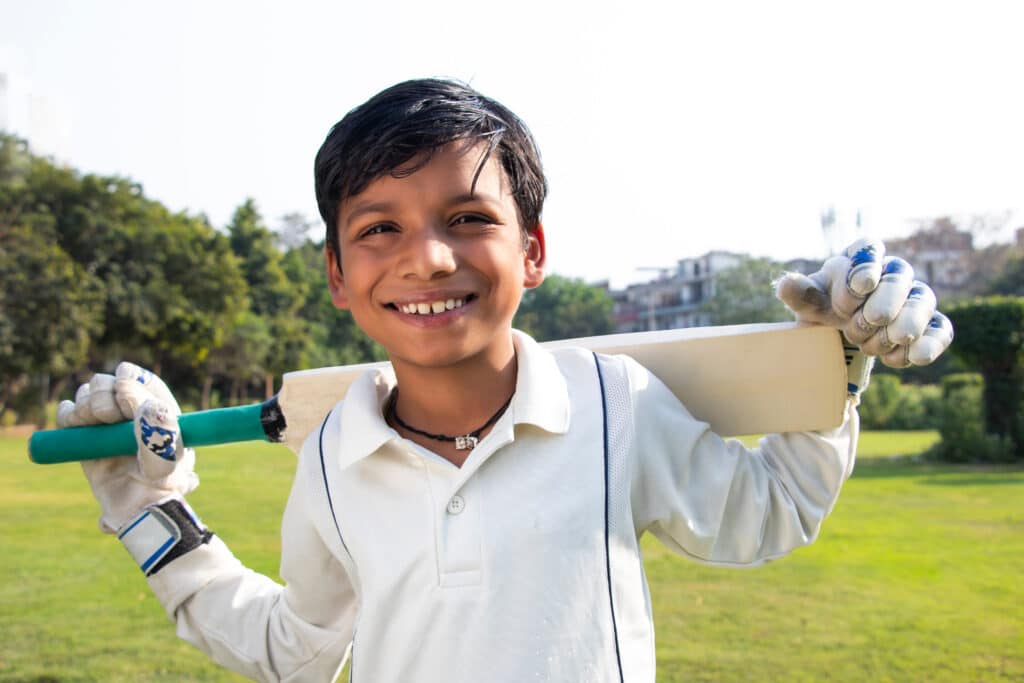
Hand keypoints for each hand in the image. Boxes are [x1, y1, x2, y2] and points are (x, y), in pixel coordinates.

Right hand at [57, 362, 197, 532]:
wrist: (135, 511)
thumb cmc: (160, 487)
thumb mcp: (166, 460)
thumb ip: (158, 431)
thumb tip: (147, 404)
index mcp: (161, 412)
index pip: (145, 382)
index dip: (132, 378)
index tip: (122, 385)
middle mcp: (134, 413)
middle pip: (113, 382)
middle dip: (106, 394)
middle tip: (107, 417)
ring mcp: (109, 423)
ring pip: (91, 392)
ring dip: (88, 404)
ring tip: (95, 424)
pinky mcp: (85, 435)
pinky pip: (69, 410)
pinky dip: (69, 413)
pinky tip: (78, 425)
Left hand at [774, 238, 953, 392]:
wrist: (843, 333)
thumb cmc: (827, 307)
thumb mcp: (809, 302)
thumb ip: (800, 293)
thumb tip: (786, 284)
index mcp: (860, 258)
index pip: (868, 249)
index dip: (866, 266)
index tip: (860, 285)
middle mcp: (891, 272)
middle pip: (900, 276)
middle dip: (884, 302)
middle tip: (868, 321)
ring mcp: (914, 297)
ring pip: (923, 301)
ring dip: (903, 325)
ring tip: (878, 344)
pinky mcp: (929, 324)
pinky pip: (940, 330)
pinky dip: (929, 343)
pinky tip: (913, 358)